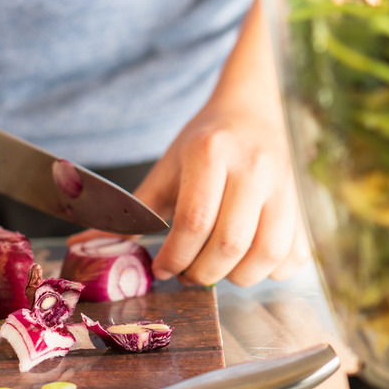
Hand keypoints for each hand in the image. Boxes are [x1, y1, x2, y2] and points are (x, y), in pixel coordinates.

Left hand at [68, 0, 311, 285]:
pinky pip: (296, 256)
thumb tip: (82, 246)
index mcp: (212, 153)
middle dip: (201, 273)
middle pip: (229, 244)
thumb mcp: (167, 168)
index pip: (194, 221)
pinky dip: (272, 271)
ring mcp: (287, 187)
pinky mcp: (305, 204)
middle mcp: (255, 168)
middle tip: (187, 273)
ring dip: (237, 278)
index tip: (162, 267)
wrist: (257, 111)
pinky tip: (251, 261)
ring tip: (218, 269)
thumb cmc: (207, 142)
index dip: (174, 256)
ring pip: (267, 255)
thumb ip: (132, 211)